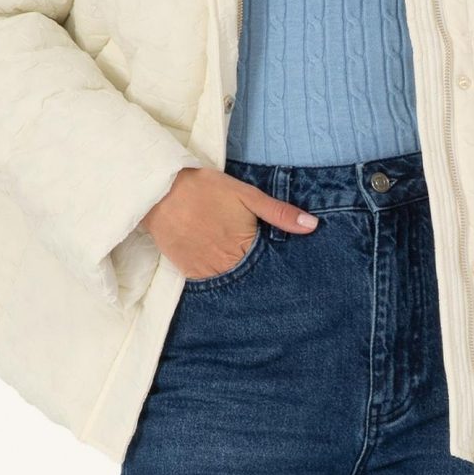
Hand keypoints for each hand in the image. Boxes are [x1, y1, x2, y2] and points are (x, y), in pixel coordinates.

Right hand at [145, 167, 318, 280]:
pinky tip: (221, 272)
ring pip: (229, 285)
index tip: (285, 275)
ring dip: (237, 282)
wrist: (161, 191)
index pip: (269, 269)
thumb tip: (312, 226)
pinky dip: (216, 282)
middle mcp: (227, 264)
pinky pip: (208, 285)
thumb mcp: (247, 195)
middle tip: (265, 280)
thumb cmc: (206, 189)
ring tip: (240, 273)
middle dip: (257, 279)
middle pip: (249, 280)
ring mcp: (206, 271)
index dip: (275, 270)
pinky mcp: (187, 272)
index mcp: (245, 246)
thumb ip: (279, 213)